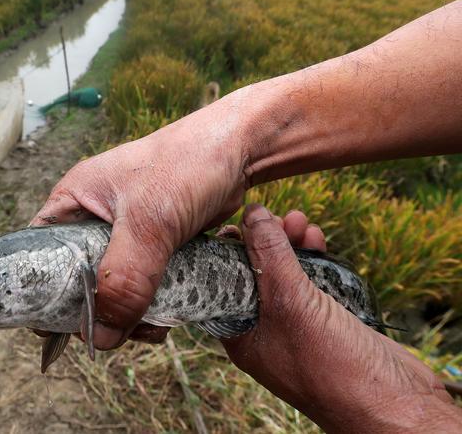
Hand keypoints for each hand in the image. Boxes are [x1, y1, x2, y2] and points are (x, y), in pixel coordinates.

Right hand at [31, 88, 258, 348]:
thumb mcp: (148, 224)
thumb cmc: (186, 166)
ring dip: (128, 313)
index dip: (46, 293)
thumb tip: (102, 337)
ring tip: (151, 326)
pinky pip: (140, 284)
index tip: (64, 327)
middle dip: (97, 311)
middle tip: (118, 332)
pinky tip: (166, 316)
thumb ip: (123, 279)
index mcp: (72, 202)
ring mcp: (123, 233)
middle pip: (77, 280)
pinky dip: (150, 304)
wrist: (238, 151)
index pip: (40, 256)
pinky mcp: (152, 245)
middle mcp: (91, 218)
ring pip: (112, 287)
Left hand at [223, 204, 461, 432]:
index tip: (236, 224)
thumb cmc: (330, 365)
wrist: (393, 402)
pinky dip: (314, 259)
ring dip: (292, 244)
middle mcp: (265, 330)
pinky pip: (313, 282)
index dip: (229, 252)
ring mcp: (297, 325)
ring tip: (302, 222)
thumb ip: (269, 255)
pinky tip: (317, 239)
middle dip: (266, 241)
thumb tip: (253, 215)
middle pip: (256, 274)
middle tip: (278, 217)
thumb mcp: (289, 302)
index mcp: (242, 335)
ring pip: (286, 274)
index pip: (223, 285)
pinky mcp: (327, 320)